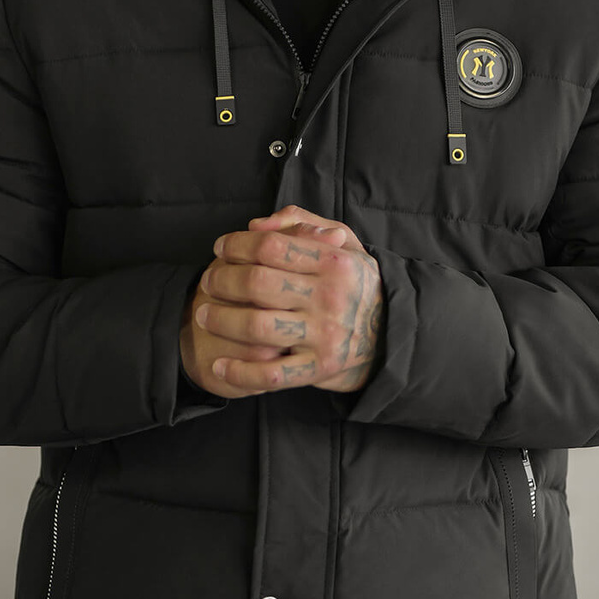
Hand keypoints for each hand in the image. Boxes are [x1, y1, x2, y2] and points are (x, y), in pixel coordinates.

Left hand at [185, 203, 383, 397]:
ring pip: (257, 327)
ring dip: (221, 320)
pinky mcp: (319, 368)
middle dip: (221, 280)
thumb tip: (256, 226)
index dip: (237, 245)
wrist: (393, 333)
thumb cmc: (356, 282)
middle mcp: (330, 298)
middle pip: (257, 284)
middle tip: (207, 281)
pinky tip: (219, 365)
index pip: (271, 247)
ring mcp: (325, 336)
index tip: (220, 248)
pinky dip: (239, 372)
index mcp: (335, 262)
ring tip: (204, 315)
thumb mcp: (344, 242)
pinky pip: (271, 374)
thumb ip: (301, 223)